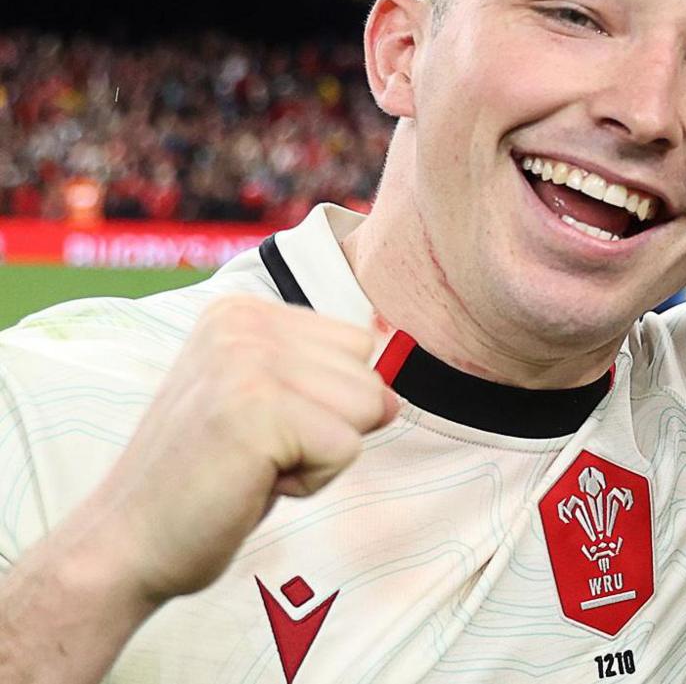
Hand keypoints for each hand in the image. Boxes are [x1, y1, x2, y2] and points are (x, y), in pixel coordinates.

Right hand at [69, 296, 395, 603]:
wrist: (126, 543)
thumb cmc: (205, 479)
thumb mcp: (266, 405)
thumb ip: (323, 381)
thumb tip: (392, 396)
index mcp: (243, 310)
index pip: (357, 343)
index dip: (325, 402)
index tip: (259, 427)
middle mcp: (242, 322)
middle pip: (368, 375)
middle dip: (328, 428)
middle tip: (254, 452)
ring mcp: (246, 361)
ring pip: (366, 408)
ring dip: (320, 456)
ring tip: (253, 465)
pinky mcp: (257, 409)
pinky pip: (347, 448)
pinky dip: (311, 482)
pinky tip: (252, 483)